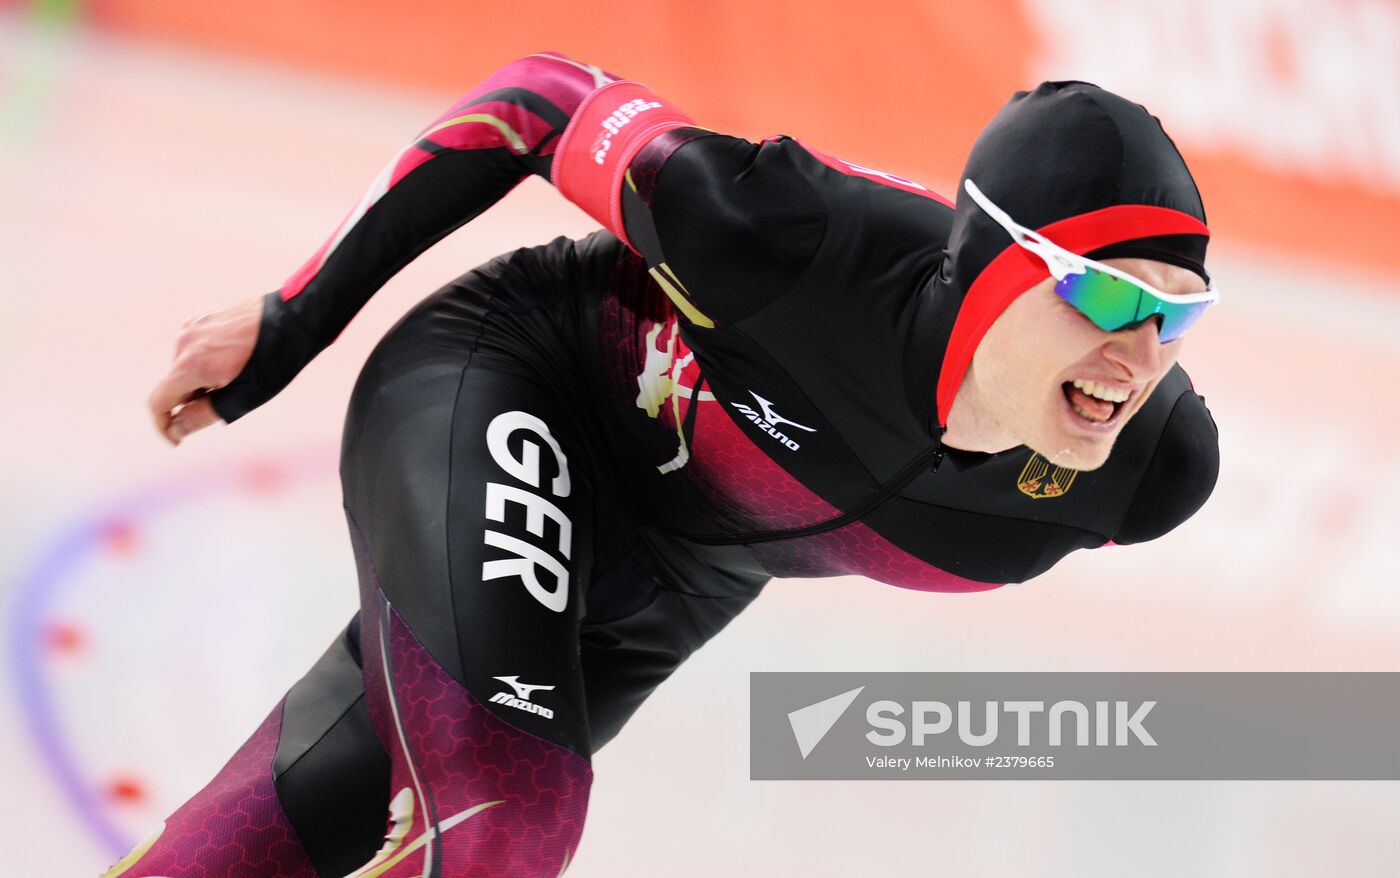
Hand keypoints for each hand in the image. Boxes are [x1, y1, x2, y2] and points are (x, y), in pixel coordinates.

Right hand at [148, 297, 263, 445]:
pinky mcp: (201, 317)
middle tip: (231, 396)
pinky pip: (194, 348)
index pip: (158, 402)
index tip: (177, 438)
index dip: (164, 425)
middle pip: (174, 384)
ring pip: (185, 366)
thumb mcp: (243, 397)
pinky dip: (206, 360)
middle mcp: (183, 343)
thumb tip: (177, 428)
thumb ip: (204, 414)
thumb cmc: (273, 362)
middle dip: (193, 399)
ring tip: (238, 373)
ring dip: (201, 379)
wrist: (294, 319)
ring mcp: (191, 326)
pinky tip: (234, 358)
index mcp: (190, 365)